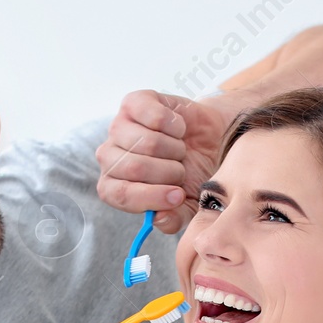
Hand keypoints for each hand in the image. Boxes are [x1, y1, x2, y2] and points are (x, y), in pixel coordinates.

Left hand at [96, 90, 229, 233]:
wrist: (212, 140)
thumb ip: (173, 219)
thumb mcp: (189, 205)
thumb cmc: (194, 174)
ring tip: (179, 150)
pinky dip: (175, 126)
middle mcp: (110, 157)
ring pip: (146, 142)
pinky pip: (154, 116)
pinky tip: (179, 129)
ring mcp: (119, 127)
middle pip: (134, 168)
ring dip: (174, 149)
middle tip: (181, 170)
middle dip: (168, 172)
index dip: (150, 196)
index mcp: (116, 187)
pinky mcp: (133, 103)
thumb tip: (159, 219)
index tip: (178, 196)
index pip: (119, 195)